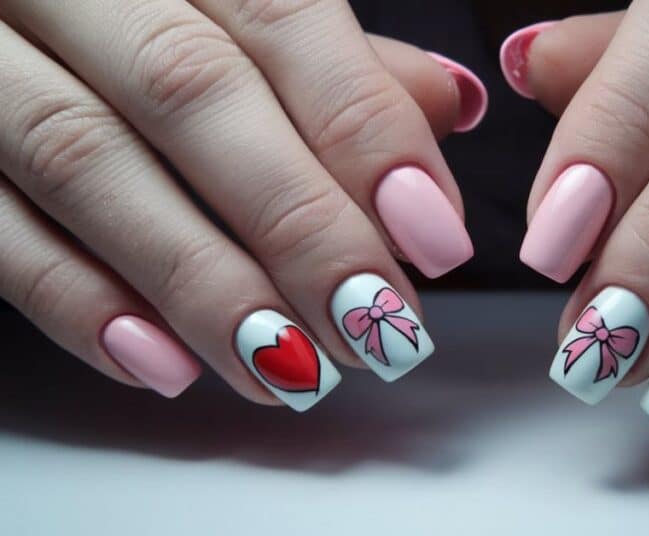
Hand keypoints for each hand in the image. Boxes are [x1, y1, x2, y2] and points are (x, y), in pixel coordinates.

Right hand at [0, 0, 485, 407]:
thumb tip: (443, 107)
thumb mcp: (229, 2)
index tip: (435, 237)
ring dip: (201, 283)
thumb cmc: (132, 12)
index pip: (280, 19)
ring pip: (86, 158)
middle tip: (376, 327)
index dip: (366, 133)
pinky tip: (164, 365)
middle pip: (192, 92)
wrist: (6, 14)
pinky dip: (78, 302)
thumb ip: (333, 55)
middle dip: (299, 224)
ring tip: (289, 367)